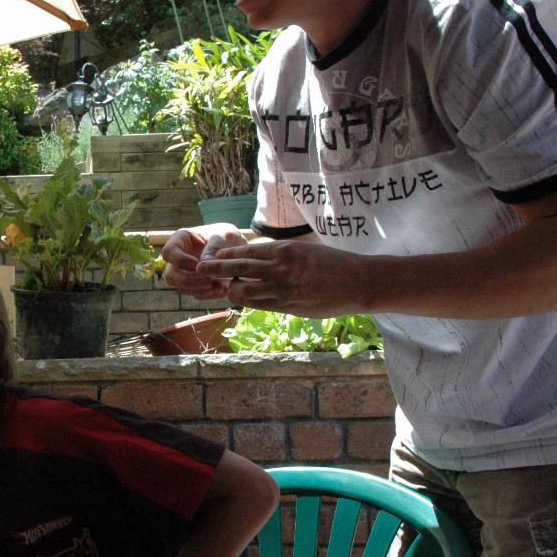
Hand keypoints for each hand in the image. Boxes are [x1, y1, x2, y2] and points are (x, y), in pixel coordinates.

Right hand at [161, 227, 247, 298]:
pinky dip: (208, 294)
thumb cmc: (226, 235)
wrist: (236, 246)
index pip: (168, 252)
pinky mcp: (194, 284)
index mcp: (180, 240)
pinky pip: (195, 294)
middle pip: (170, 275)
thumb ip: (214, 247)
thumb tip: (202, 265)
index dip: (180, 261)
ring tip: (220, 286)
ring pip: (181, 288)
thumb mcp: (223, 235)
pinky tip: (223, 289)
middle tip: (208, 280)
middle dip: (188, 281)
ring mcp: (184, 273)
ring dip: (199, 290)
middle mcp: (178, 258)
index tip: (197, 264)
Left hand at [197, 239, 370, 316]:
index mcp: (284, 250)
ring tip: (225, 287)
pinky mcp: (287, 306)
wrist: (357, 282)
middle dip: (216, 268)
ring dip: (231, 288)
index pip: (246, 251)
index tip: (216, 256)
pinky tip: (240, 298)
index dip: (228, 255)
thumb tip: (259, 258)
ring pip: (244, 289)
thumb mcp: (305, 250)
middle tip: (199, 268)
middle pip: (238, 268)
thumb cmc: (333, 263)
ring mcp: (282, 288)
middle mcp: (280, 268)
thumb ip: (281, 255)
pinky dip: (246, 300)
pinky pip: (258, 304)